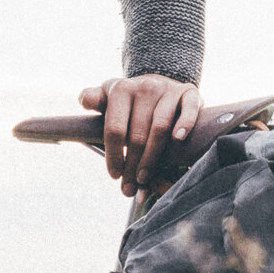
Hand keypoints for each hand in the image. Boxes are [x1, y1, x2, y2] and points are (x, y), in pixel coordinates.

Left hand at [80, 74, 201, 195]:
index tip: (115, 175)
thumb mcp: (109, 98)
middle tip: (130, 187)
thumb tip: (84, 99)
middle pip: (137, 135)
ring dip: (152, 158)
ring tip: (145, 178)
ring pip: (159, 128)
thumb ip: (94, 100)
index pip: (115, 129)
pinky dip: (184, 125)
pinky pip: (188, 110)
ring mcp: (168, 89)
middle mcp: (145, 87)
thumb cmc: (130, 102)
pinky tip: (177, 140)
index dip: (113, 155)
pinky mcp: (189, 93)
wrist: (160, 85)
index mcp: (121, 90)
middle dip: (132, 165)